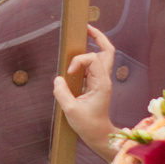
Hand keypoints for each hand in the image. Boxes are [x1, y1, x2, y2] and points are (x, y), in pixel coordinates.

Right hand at [51, 23, 118, 153]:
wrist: (99, 135)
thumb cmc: (88, 125)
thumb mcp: (71, 110)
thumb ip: (62, 93)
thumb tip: (57, 79)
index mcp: (102, 83)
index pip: (92, 59)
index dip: (78, 61)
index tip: (69, 73)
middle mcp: (104, 79)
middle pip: (108, 51)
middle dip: (98, 37)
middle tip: (86, 28)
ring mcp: (102, 81)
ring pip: (103, 56)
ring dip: (93, 45)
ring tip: (82, 35)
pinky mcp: (97, 84)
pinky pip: (94, 65)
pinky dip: (86, 58)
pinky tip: (76, 56)